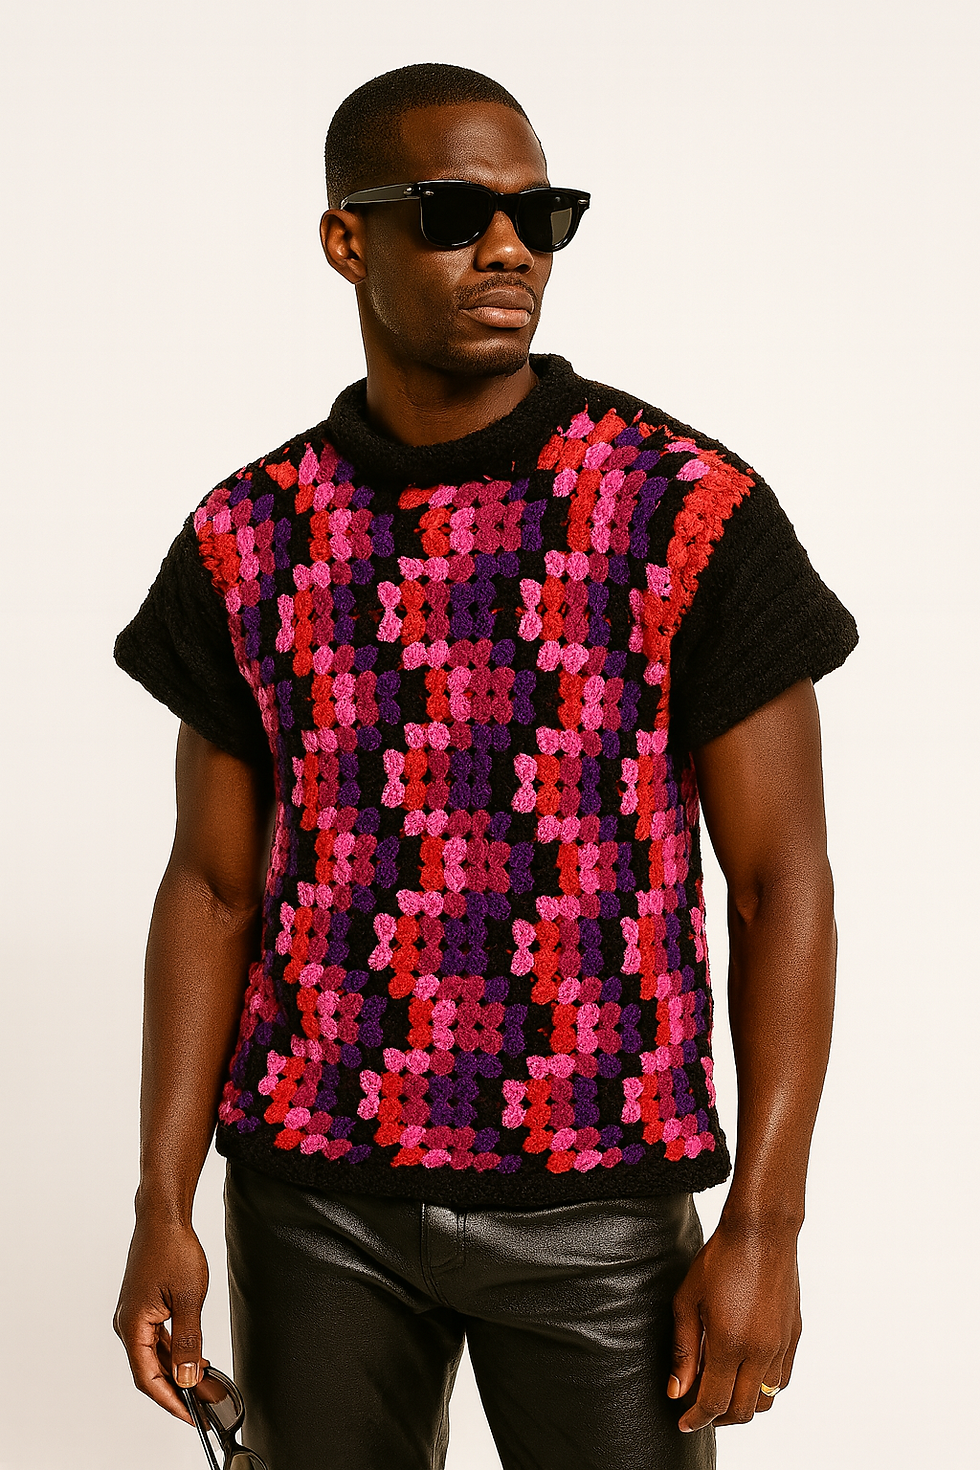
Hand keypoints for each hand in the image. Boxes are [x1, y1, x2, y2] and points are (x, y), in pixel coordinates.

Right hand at [113, 1216, 209, 1422]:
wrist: (162, 1217)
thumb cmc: (172, 1248)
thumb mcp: (189, 1299)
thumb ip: (188, 1342)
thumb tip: (187, 1377)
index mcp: (132, 1325)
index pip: (148, 1378)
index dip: (170, 1401)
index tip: (192, 1416)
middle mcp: (128, 1323)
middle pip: (150, 1370)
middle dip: (179, 1389)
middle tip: (207, 1404)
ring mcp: (134, 1315)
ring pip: (154, 1355)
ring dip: (177, 1371)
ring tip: (206, 1386)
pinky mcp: (143, 1306)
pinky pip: (156, 1339)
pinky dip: (173, 1352)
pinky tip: (193, 1359)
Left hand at [667, 1218, 801, 1431]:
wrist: (761, 1232)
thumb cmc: (720, 1260)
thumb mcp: (688, 1301)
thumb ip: (684, 1350)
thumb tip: (677, 1390)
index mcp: (731, 1344)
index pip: (714, 1402)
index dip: (696, 1419)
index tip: (683, 1422)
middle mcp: (762, 1351)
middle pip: (743, 1411)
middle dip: (718, 1419)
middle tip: (699, 1410)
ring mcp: (782, 1345)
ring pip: (766, 1399)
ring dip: (743, 1405)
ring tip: (721, 1391)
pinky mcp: (794, 1335)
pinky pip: (782, 1378)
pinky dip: (763, 1387)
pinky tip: (745, 1371)